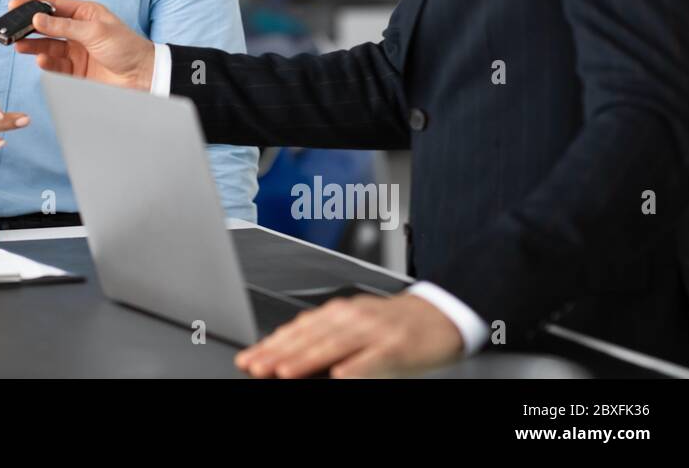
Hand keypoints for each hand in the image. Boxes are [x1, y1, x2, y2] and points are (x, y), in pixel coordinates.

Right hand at [8, 0, 154, 90]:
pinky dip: (46, 62)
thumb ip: (64, 26)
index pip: (54, 4)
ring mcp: (76, 51)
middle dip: (28, 27)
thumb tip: (38, 17)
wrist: (143, 76)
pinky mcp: (76, 71)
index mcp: (85, 13)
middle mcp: (78, 31)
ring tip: (18, 45)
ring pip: (47, 46)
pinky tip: (40, 59)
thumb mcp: (95, 31)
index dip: (33, 3)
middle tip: (11, 29)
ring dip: (33, 45)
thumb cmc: (126, 47)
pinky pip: (55, 64)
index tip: (14, 5)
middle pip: (47, 26)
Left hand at [234, 292, 464, 377]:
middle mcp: (351, 318)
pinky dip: (355, 367)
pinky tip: (339, 375)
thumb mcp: (354, 324)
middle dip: (278, 353)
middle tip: (255, 367)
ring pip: (333, 346)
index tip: (248, 358)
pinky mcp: (396, 346)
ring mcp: (373, 331)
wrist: (440, 314)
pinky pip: (372, 358)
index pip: (297, 330)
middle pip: (308, 338)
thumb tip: (286, 349)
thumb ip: (323, 334)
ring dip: (306, 359)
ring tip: (283, 372)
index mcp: (338, 313)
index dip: (270, 344)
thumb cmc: (393, 324)